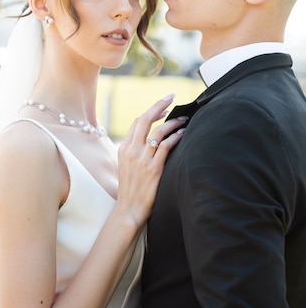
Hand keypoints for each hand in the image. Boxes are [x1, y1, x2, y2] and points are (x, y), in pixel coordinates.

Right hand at [117, 94, 185, 227]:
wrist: (128, 210)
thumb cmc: (131, 189)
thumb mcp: (126, 166)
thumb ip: (133, 151)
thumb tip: (147, 140)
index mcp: (124, 148)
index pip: (138, 122)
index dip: (152, 111)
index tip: (164, 108)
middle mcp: (131, 150)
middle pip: (146, 119)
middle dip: (160, 105)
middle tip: (172, 97)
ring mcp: (142, 159)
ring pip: (158, 131)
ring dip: (173, 122)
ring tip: (184, 118)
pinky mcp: (153, 169)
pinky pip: (166, 146)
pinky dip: (176, 137)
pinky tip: (184, 134)